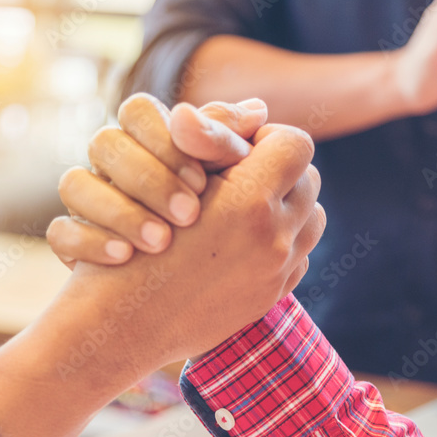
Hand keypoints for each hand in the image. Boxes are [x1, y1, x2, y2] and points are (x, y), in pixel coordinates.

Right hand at [57, 108, 324, 364]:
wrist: (123, 326)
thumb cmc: (131, 244)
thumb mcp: (164, 174)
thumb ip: (214, 137)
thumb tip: (258, 110)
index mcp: (249, 201)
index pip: (294, 143)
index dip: (265, 137)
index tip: (236, 149)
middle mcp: (274, 239)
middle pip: (309, 179)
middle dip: (279, 171)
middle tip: (243, 174)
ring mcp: (277, 272)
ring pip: (313, 217)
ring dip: (287, 205)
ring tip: (248, 206)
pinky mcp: (271, 297)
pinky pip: (301, 254)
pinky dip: (282, 242)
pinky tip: (244, 241)